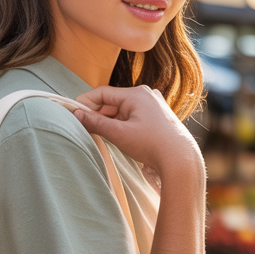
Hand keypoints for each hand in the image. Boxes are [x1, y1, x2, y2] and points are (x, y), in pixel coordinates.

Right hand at [73, 86, 202, 181]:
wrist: (181, 160)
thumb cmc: (152, 145)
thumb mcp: (119, 134)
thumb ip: (96, 123)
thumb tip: (77, 114)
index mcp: (136, 94)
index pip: (103, 93)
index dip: (85, 103)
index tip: (73, 114)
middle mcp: (146, 94)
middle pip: (112, 102)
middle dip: (98, 115)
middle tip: (86, 129)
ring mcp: (153, 104)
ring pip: (123, 110)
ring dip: (111, 122)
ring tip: (104, 137)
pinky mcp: (158, 116)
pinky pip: (134, 116)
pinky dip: (123, 124)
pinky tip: (121, 138)